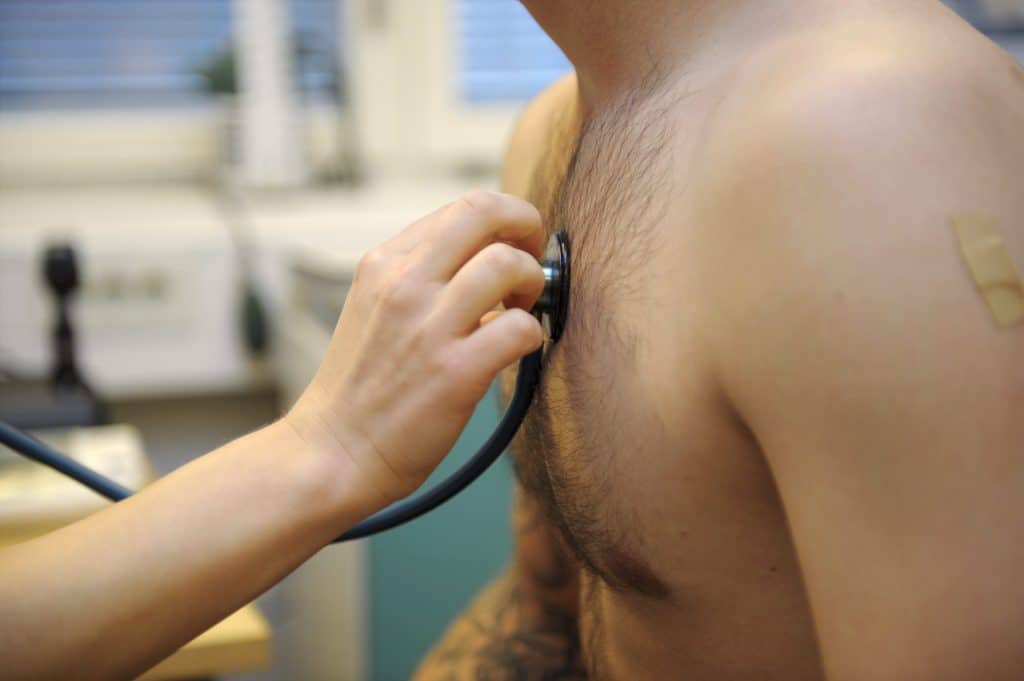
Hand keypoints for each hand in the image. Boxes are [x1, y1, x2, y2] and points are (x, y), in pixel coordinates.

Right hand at [286, 192, 545, 513]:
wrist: (333, 453)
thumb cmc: (362, 388)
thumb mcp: (375, 309)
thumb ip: (422, 278)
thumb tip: (490, 260)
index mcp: (384, 263)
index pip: (461, 208)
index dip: (502, 222)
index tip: (512, 248)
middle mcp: (404, 284)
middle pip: (485, 211)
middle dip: (527, 225)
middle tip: (533, 261)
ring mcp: (429, 327)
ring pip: (509, 264)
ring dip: (534, 282)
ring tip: (524, 309)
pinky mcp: (455, 372)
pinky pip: (520, 329)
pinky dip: (533, 335)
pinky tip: (519, 350)